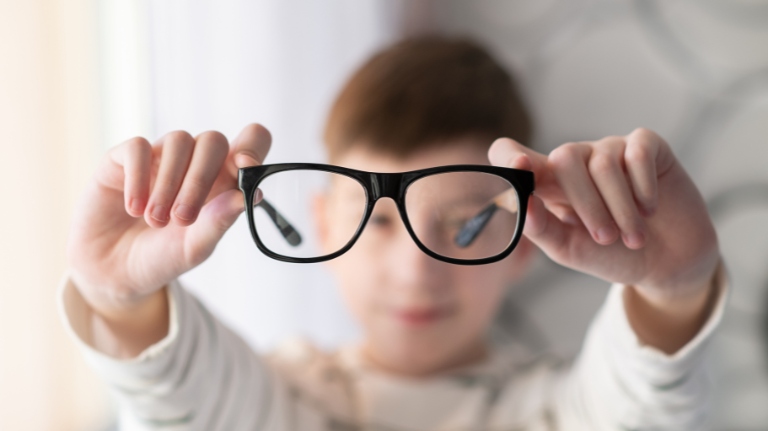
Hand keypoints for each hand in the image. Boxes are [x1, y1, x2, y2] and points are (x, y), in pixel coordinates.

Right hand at [67, 124, 270, 314]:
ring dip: (169, 184)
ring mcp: (160, 157)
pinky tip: (134, 208)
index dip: (253, 146)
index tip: (244, 167)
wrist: (113, 273)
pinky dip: (138, 177)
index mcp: (223, 180)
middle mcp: (194, 162)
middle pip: (213, 140)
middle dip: (200, 179)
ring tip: (155, 220)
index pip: (251, 142)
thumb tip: (252, 195)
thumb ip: (220, 221)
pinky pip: (138, 147)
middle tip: (182, 219)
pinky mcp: (123, 158)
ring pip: (178, 140)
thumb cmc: (162, 256)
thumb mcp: (195, 248)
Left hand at [489, 128, 718, 299]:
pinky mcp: (646, 145)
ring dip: (620, 208)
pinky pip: (638, 153)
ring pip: (604, 164)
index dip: (509, 156)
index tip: (521, 167)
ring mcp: (610, 149)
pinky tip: (650, 208)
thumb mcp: (569, 249)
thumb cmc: (610, 254)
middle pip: (564, 159)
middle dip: (587, 205)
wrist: (667, 263)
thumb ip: (540, 228)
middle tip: (607, 239)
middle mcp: (576, 160)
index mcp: (547, 184)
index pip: (511, 154)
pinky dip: (644, 187)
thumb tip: (523, 203)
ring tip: (633, 237)